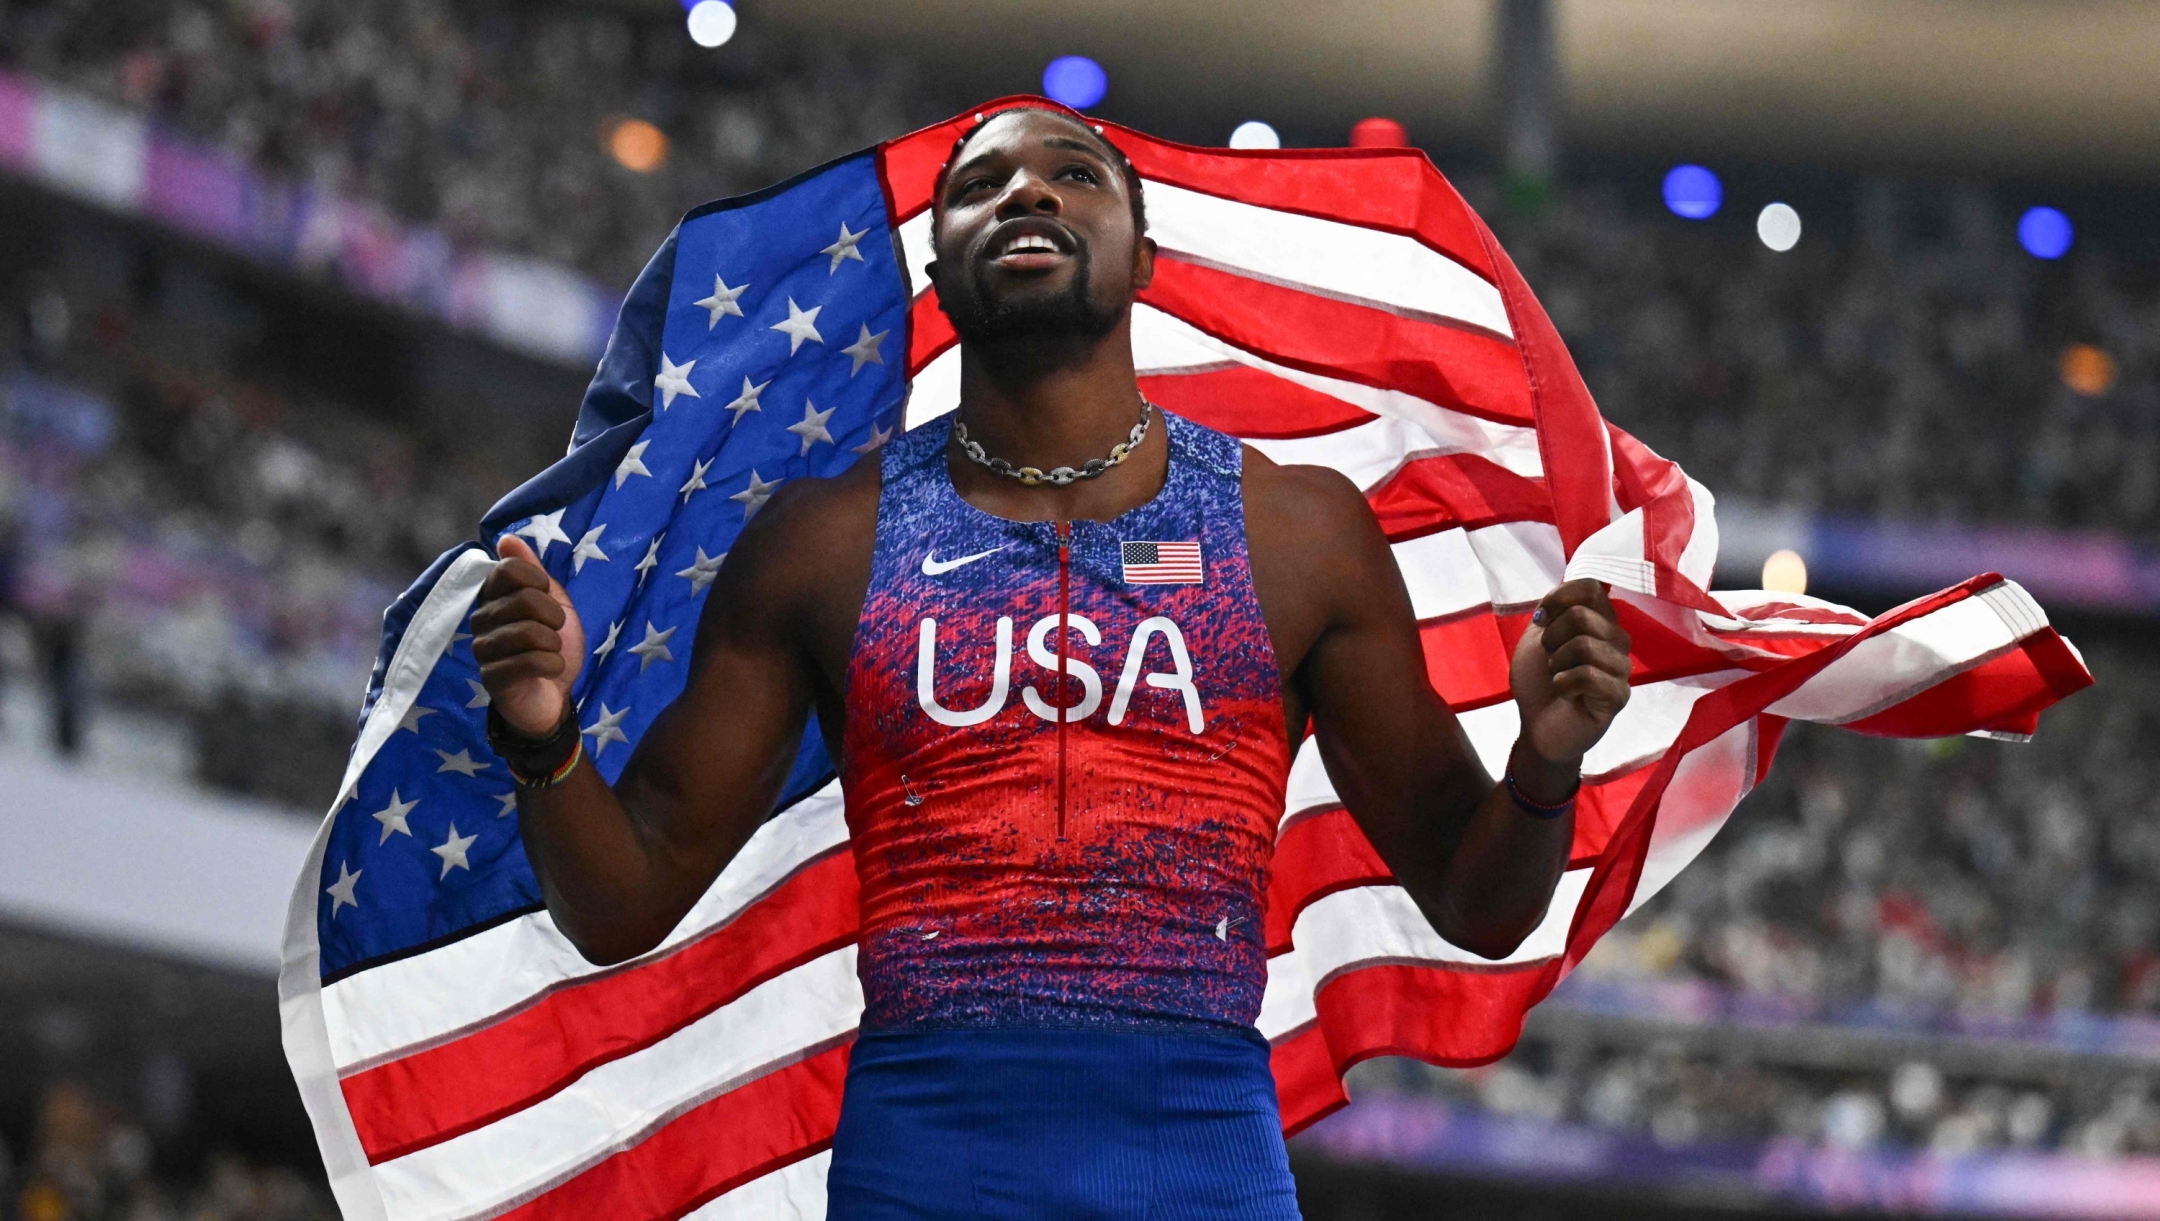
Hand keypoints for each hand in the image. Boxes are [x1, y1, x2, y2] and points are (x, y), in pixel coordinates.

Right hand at [472, 534, 585, 734]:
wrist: (554, 695)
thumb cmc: (551, 645)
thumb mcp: (553, 602)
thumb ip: (532, 570)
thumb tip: (506, 539)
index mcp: (493, 597)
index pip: (509, 569)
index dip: (539, 581)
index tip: (546, 597)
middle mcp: (481, 619)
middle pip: (525, 599)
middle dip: (554, 616)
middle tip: (554, 632)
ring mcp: (483, 649)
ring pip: (527, 631)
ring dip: (553, 643)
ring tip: (551, 652)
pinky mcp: (491, 678)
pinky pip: (529, 661)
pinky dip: (552, 664)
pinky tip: (550, 670)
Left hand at [1509, 579, 1631, 769]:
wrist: (1537, 727)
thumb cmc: (1538, 682)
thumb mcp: (1537, 637)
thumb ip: (1552, 609)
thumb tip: (1564, 592)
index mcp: (1599, 621)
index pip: (1591, 588)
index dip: (1560, 599)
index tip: (1541, 621)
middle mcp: (1616, 640)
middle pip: (1582, 615)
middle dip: (1551, 637)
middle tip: (1549, 659)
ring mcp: (1621, 667)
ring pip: (1585, 644)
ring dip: (1556, 663)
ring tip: (1557, 677)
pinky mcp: (1619, 695)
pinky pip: (1589, 675)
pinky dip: (1563, 683)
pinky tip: (1564, 693)